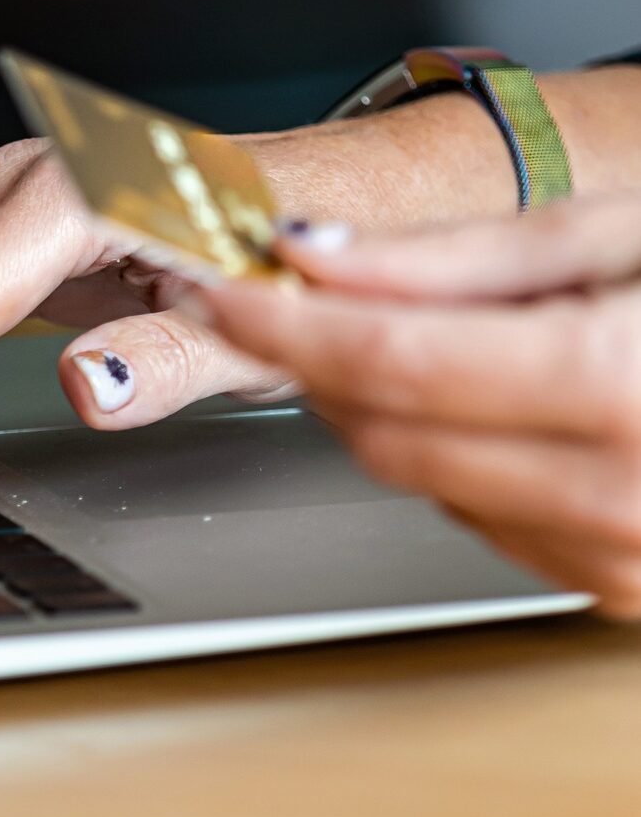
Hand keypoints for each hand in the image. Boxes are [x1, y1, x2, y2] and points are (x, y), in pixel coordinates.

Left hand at [203, 194, 640, 618]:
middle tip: (278, 293)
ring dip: (374, 406)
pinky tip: (476, 395)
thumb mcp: (614, 231)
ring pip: (418, 481)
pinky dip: (443, 452)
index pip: (387, 363)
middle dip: (311, 362)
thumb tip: (315, 257)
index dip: (280, 323)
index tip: (216, 283)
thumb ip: (450, 259)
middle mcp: (623, 494)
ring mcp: (628, 558)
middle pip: (384, 433)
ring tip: (397, 330)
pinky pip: (477, 517)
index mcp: (618, 384)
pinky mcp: (625, 585)